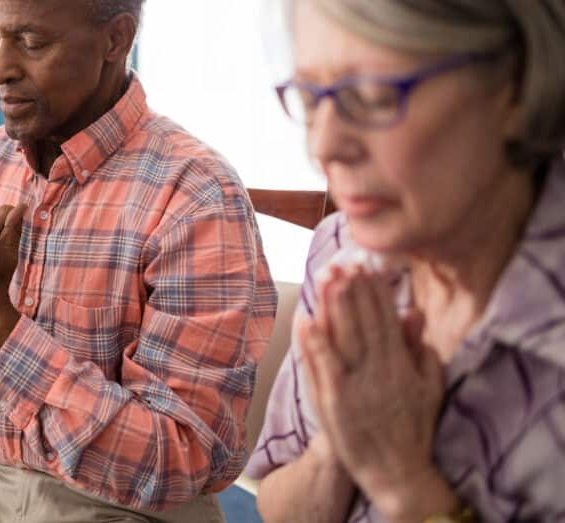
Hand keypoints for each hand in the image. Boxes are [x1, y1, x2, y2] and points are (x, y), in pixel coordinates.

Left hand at [299, 264, 450, 521]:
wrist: (396, 472)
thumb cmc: (411, 428)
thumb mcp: (428, 386)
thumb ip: (421, 349)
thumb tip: (414, 313)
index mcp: (402, 364)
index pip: (386, 319)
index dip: (375, 291)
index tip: (365, 266)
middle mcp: (380, 371)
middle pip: (364, 321)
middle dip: (353, 289)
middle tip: (342, 261)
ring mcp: (356, 385)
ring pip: (344, 337)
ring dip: (334, 305)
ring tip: (327, 277)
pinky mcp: (335, 401)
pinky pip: (324, 366)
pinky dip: (315, 342)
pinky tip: (306, 319)